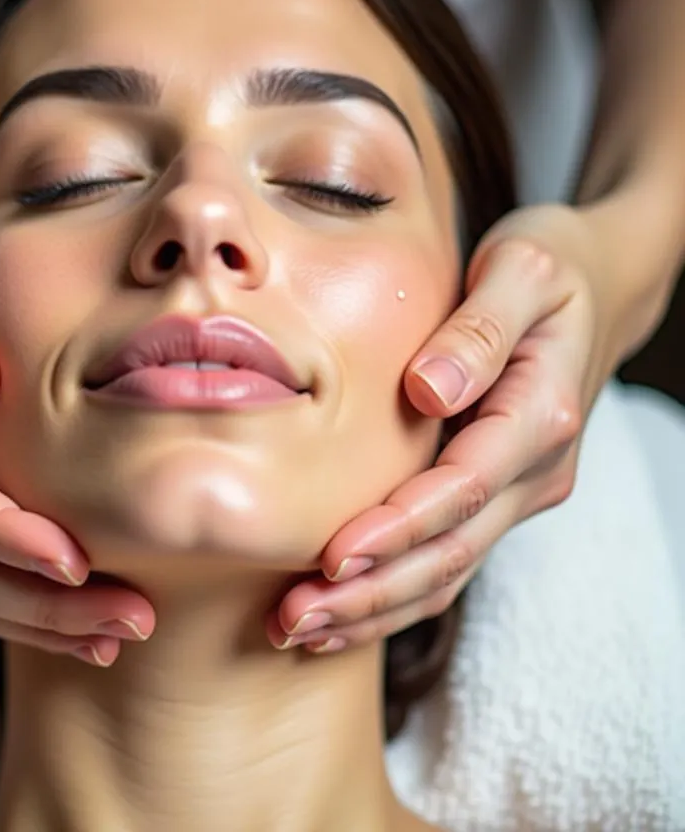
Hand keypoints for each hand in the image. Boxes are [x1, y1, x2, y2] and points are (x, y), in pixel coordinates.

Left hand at [271, 204, 617, 651]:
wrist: (598, 280)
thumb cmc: (550, 265)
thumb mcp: (522, 270)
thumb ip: (480, 328)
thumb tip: (428, 389)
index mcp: (541, 413)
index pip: (463, 487)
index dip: (399, 528)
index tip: (334, 555)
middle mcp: (537, 467)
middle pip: (452, 550)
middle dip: (373, 592)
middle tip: (296, 619)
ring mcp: (520, 488)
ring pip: (449, 570)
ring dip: (376, 608)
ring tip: (300, 630)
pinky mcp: (497, 492)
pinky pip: (447, 556)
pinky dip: (395, 591)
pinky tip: (340, 610)